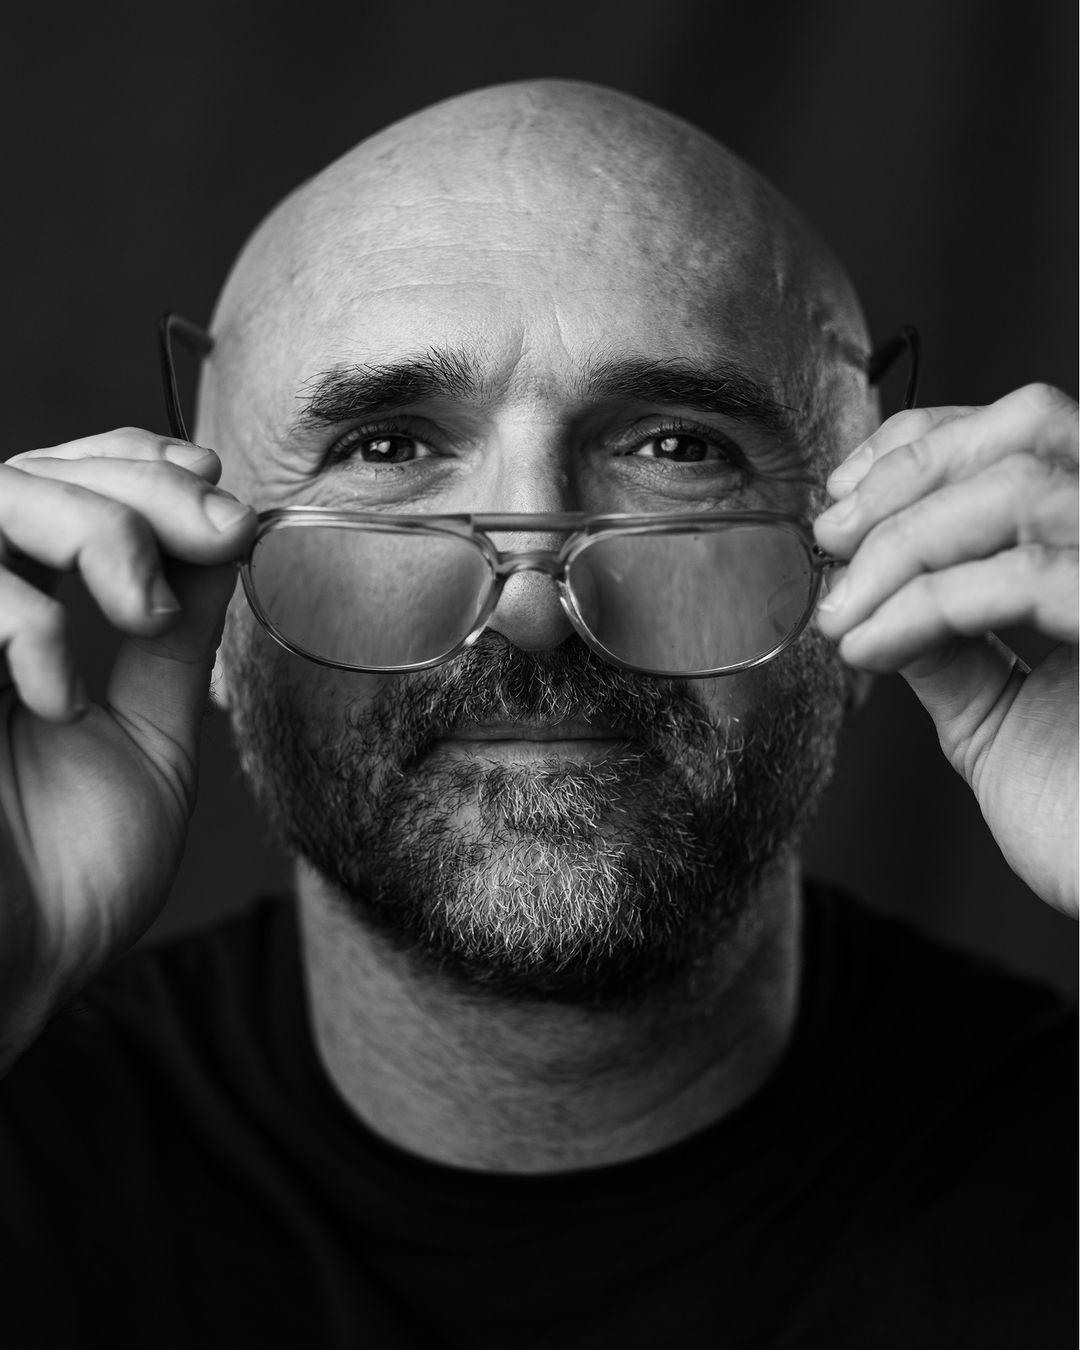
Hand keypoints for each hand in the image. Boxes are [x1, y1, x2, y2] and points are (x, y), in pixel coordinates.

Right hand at [0, 430, 255, 1064]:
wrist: (13, 979)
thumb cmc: (70, 878)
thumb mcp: (148, 738)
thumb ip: (170, 644)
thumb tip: (224, 541)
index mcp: (24, 628)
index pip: (59, 483)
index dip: (132, 460)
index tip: (215, 486)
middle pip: (26, 471)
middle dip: (138, 486)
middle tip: (217, 532)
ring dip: (89, 528)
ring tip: (141, 612)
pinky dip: (16, 622)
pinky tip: (57, 697)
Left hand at [813, 383, 1077, 917]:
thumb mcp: (999, 715)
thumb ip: (946, 643)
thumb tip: (873, 590)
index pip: (1031, 433)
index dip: (927, 443)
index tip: (844, 495)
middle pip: (1034, 426)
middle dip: (909, 472)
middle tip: (832, 535)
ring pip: (1022, 487)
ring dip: (902, 542)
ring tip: (843, 606)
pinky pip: (1027, 577)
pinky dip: (924, 603)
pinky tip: (870, 645)